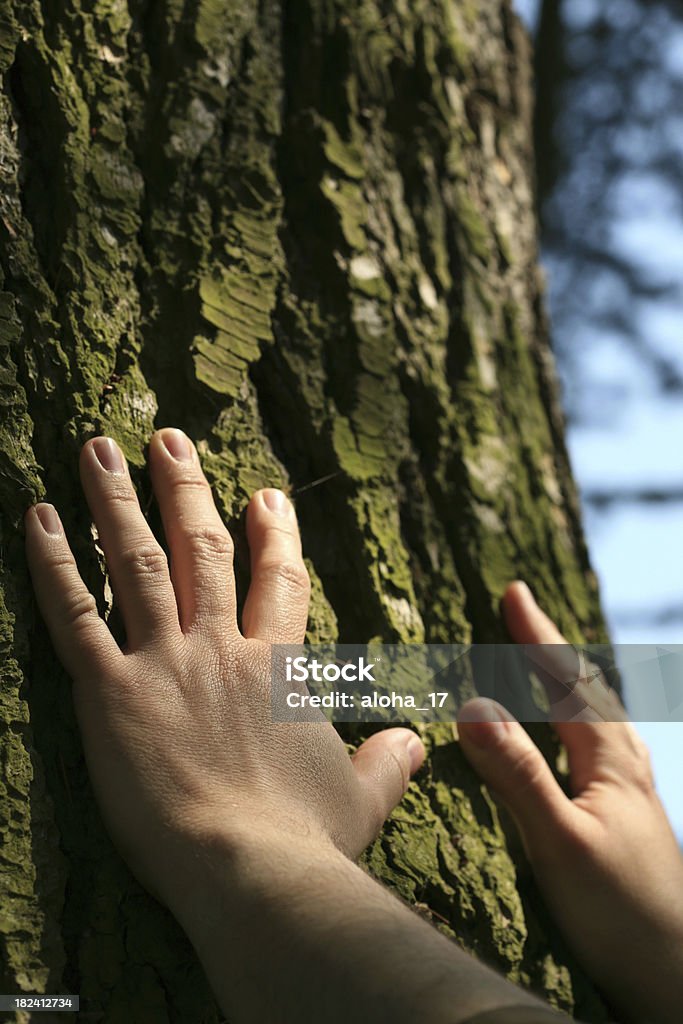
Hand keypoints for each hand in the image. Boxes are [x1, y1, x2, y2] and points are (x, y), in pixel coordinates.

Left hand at [24, 429, 424, 909]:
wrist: (251, 869)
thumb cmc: (306, 841)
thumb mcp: (361, 799)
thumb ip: (387, 763)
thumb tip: (416, 743)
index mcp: (277, 666)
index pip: (278, 581)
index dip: (274, 534)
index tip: (265, 495)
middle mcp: (220, 648)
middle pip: (201, 550)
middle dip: (185, 489)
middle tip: (168, 439)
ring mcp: (165, 663)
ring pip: (137, 562)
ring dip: (116, 501)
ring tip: (98, 448)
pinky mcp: (111, 693)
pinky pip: (76, 617)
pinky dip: (55, 564)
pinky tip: (38, 518)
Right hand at [457, 581, 682, 1023]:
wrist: (674, 978)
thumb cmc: (624, 915)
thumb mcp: (558, 841)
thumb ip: (517, 773)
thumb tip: (471, 703)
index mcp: (612, 761)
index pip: (569, 680)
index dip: (538, 634)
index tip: (513, 591)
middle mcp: (625, 770)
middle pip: (588, 692)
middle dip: (552, 651)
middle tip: (522, 615)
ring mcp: (628, 799)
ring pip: (597, 722)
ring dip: (566, 686)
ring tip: (543, 669)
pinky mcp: (624, 827)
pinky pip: (596, 754)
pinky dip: (573, 728)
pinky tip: (567, 750)